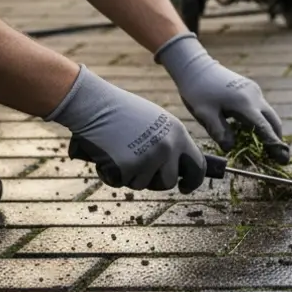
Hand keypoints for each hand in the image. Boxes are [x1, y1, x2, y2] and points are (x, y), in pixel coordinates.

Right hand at [45, 65, 207, 192]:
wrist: (93, 103)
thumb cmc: (120, 111)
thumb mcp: (156, 122)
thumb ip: (169, 142)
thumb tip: (176, 166)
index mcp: (178, 134)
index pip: (197, 166)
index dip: (192, 180)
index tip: (185, 188)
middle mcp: (168, 147)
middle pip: (169, 181)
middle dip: (155, 182)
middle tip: (140, 173)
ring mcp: (149, 158)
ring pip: (142, 184)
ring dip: (129, 176)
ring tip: (118, 154)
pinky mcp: (128, 167)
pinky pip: (120, 182)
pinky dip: (110, 175)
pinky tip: (105, 156)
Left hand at [155, 32, 289, 163]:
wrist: (196, 66)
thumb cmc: (197, 91)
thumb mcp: (204, 114)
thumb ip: (219, 132)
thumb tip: (231, 148)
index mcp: (244, 104)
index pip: (264, 128)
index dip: (274, 145)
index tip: (283, 158)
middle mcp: (255, 97)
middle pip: (273, 121)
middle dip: (277, 138)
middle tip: (278, 156)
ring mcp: (254, 91)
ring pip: (269, 114)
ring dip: (270, 129)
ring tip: (267, 146)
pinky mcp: (251, 88)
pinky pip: (261, 107)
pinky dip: (262, 120)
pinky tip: (253, 129)